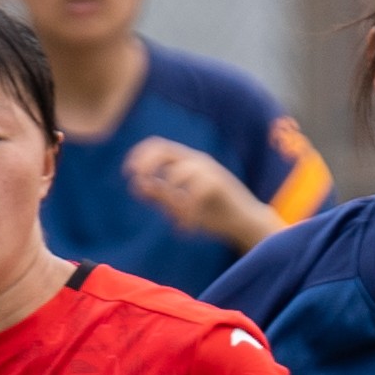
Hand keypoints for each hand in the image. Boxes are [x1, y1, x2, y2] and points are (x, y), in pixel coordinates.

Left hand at [123, 137, 273, 250]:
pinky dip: (186, 212)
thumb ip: (161, 194)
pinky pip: (193, 193)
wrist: (246, 223)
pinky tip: (187, 228)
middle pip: (165, 150)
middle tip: (136, 180)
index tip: (128, 172)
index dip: (140, 155)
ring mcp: (210, 170)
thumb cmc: (214, 213)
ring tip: (177, 220)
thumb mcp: (181, 203)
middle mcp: (198, 161)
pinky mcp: (219, 184)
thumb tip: (136, 184)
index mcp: (188, 162)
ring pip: (178, 173)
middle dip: (146, 164)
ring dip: (171, 198)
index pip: (159, 146)